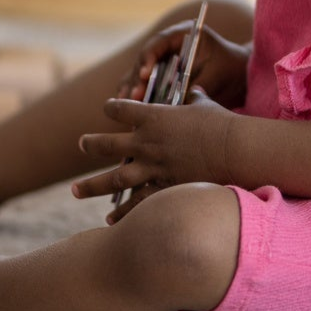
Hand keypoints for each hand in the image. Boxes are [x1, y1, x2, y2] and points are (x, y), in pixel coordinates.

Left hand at [73, 91, 237, 223]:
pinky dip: (123, 212)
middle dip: (91, 144)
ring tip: (76, 190)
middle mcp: (146, 142)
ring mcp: (152, 167)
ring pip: (114, 178)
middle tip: (81, 144)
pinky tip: (110, 220)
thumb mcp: (205, 105)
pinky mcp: (164, 188)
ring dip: (92, 185)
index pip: (121, 109)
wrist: (234, 150)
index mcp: (153, 116)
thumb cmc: (222, 124)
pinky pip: (137, 203)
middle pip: (108, 144)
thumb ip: (194, 98)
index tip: (107, 108)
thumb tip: (194, 90)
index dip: (112, 107)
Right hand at [118, 22, 248, 108]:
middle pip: (144, 60)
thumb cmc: (229, 69)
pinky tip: (129, 109)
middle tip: (134, 96)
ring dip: (132, 89)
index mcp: (182, 34)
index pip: (159, 42)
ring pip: (138, 74)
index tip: (146, 74)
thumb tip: (176, 106)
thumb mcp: (215, 76)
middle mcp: (166, 46)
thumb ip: (195, 87)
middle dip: (138, 79)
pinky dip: (136, 96)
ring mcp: (160, 61)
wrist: (238, 74)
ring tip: (125, 105)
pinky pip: (143, 86)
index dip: (149, 58)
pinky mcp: (158, 77)